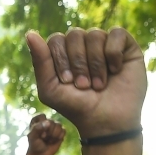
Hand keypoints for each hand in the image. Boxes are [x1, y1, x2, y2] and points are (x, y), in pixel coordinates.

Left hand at [23, 114, 65, 154]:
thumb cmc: (34, 145)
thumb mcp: (32, 136)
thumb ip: (37, 128)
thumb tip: (48, 122)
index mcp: (37, 120)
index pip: (42, 116)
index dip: (41, 126)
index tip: (38, 133)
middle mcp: (46, 121)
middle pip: (51, 121)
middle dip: (48, 132)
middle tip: (43, 138)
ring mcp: (54, 126)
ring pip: (59, 125)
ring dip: (53, 135)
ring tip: (48, 140)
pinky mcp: (60, 132)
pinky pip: (63, 130)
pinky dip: (59, 137)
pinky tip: (53, 141)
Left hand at [26, 27, 146, 138]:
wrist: (106, 122)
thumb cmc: (76, 107)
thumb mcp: (50, 88)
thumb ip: (40, 61)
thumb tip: (29, 33)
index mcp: (64, 53)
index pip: (56, 39)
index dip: (61, 59)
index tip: (67, 82)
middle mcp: (84, 46)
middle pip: (74, 34)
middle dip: (78, 63)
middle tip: (84, 86)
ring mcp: (105, 44)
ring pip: (95, 34)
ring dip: (95, 63)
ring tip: (99, 85)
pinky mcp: (126, 47)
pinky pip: (117, 33)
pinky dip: (113, 53)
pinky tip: (115, 70)